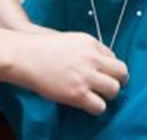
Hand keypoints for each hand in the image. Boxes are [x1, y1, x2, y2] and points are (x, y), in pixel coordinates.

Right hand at [10, 31, 127, 114]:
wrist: (24, 56)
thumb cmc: (40, 47)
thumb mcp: (69, 40)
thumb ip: (85, 49)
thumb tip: (97, 62)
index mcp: (90, 43)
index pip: (113, 57)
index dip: (108, 68)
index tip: (101, 73)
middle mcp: (92, 58)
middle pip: (121, 72)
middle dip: (117, 81)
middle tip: (107, 86)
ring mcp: (85, 76)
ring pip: (114, 90)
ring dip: (107, 95)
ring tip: (96, 96)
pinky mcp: (77, 93)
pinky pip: (100, 106)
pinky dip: (96, 107)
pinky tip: (87, 104)